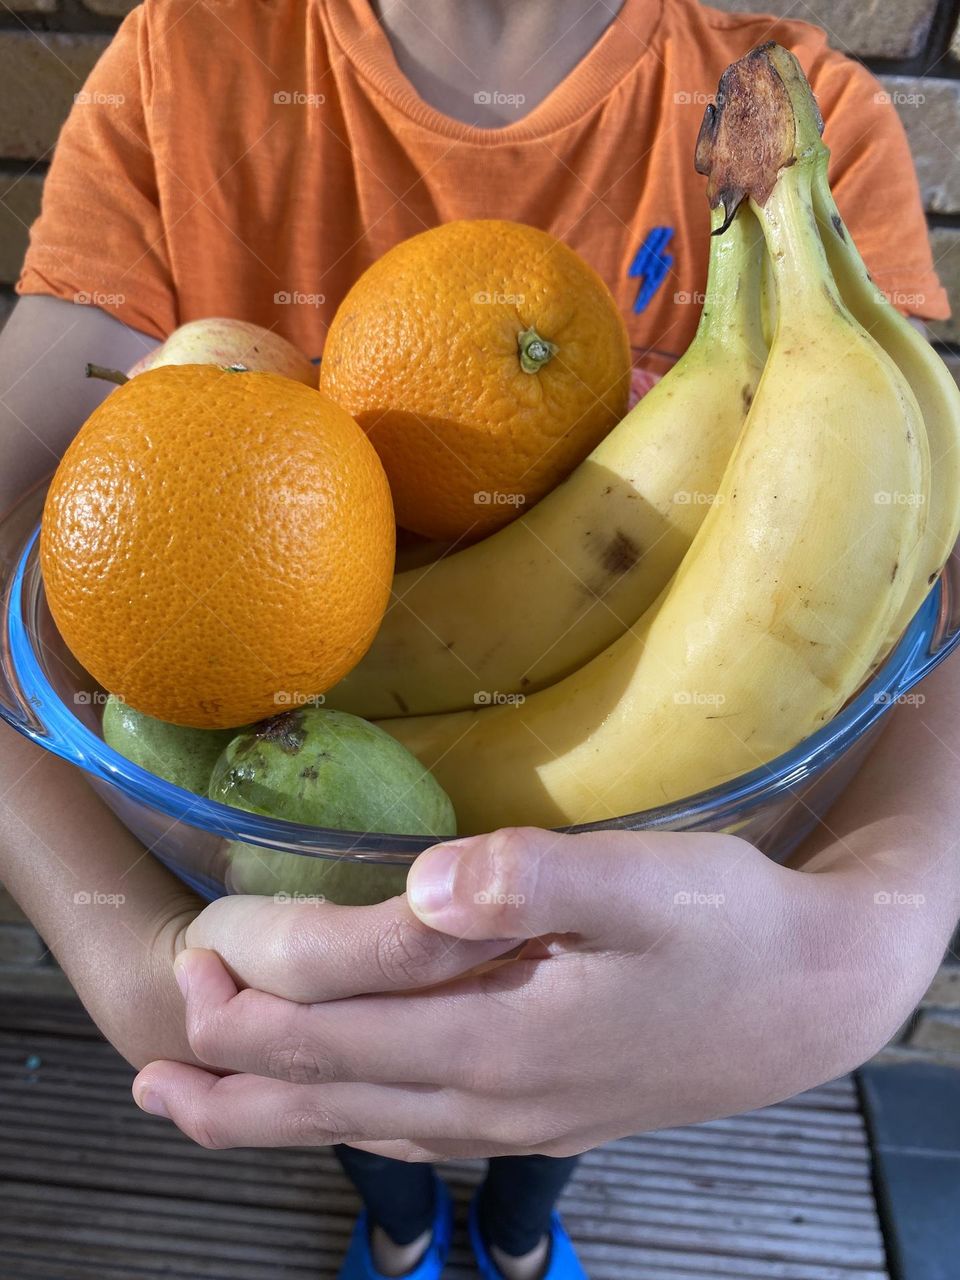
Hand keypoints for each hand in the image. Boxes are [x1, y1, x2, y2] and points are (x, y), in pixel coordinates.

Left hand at [133, 825, 934, 1157]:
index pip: (338, 1018)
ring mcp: (517, 1114)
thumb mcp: (645, 883)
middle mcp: (494, 1091)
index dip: (255, 991)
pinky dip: (349, 1128)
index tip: (200, 948)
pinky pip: (416, 1136)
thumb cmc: (730, 928)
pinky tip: (340, 1119)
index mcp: (500, 1030)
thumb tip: (427, 884)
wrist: (815, 997)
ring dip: (270, 1119)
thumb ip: (532, 881)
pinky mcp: (544, 1113)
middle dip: (231, 1078)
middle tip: (151, 1065)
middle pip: (330, 1093)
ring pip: (364, 1126)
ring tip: (198, 1112)